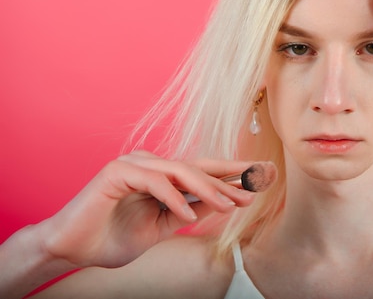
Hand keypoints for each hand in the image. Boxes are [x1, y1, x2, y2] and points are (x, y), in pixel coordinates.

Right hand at [37, 151, 255, 268]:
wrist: (72, 249)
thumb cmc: (113, 238)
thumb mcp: (163, 226)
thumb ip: (189, 211)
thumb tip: (224, 201)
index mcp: (161, 176)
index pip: (202, 172)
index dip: (231, 176)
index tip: (259, 182)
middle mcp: (150, 164)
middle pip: (198, 166)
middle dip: (230, 175)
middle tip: (257, 183)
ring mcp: (134, 164)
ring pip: (180, 170)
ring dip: (208, 188)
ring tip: (231, 205)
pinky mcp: (118, 171)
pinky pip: (154, 182)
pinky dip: (173, 198)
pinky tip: (187, 214)